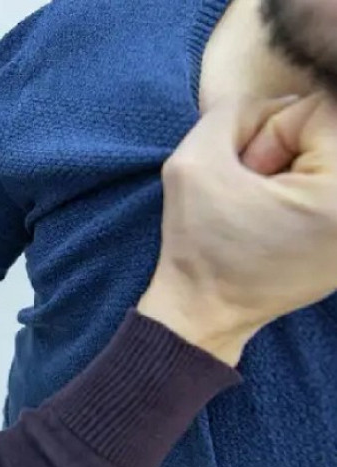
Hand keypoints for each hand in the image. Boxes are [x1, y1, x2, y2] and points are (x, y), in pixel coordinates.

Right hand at [138, 94, 336, 365]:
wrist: (204, 312)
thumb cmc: (198, 244)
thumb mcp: (193, 161)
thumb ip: (233, 111)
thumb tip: (275, 103)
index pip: (319, 110)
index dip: (270, 133)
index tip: (247, 175)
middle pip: (332, 134)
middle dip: (287, 149)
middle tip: (253, 190)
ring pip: (329, 160)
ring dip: (296, 168)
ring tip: (264, 206)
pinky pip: (326, 189)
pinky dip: (305, 191)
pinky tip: (279, 218)